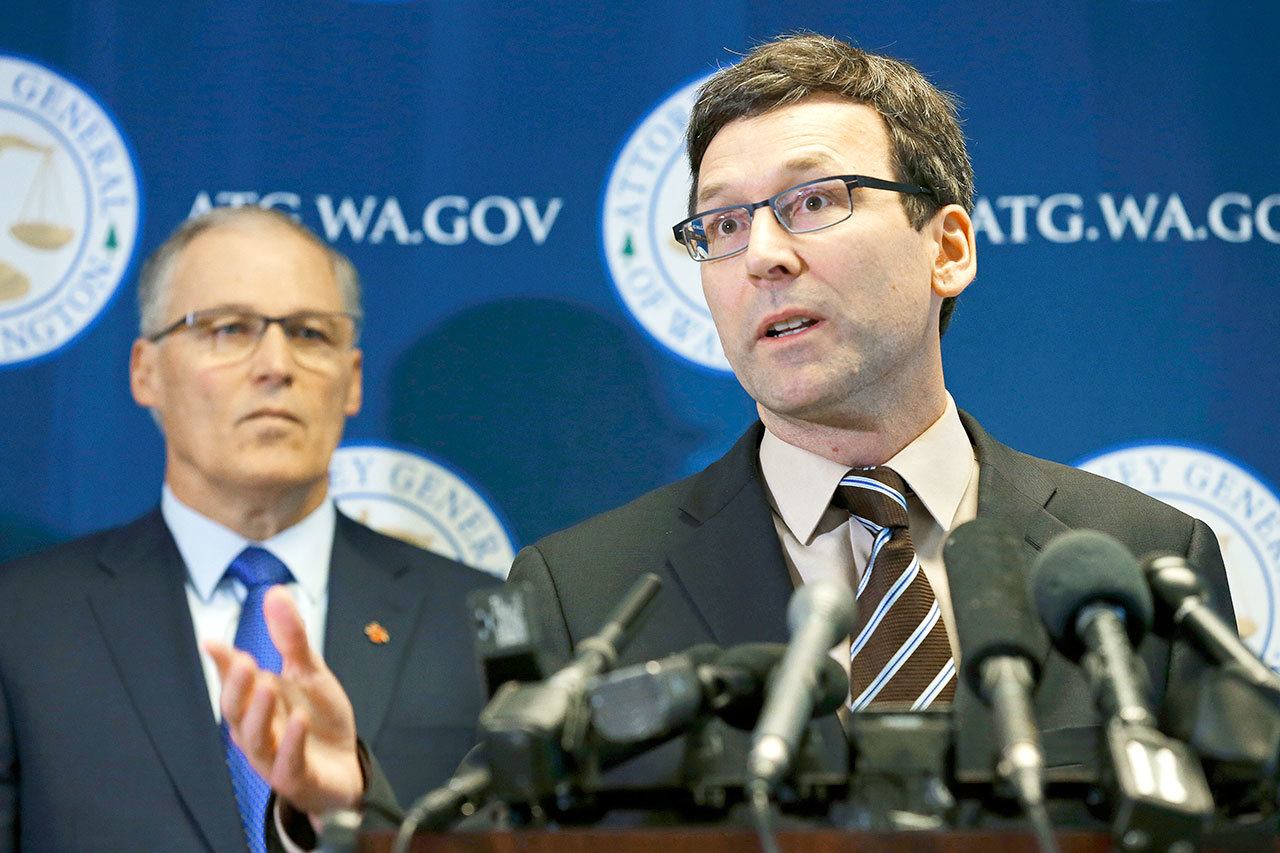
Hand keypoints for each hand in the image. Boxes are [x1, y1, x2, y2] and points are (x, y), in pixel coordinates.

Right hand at [205, 586, 363, 821]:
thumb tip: (274, 591)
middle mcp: (255, 730)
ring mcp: (272, 757)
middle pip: (235, 710)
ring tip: (267, 685)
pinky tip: (300, 721)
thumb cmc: (316, 718)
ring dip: (259, 713)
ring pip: (255, 738)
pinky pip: (288, 763)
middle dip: (236, 686)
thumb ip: (291, 637)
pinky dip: (291, 743)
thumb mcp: (309, 672)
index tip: (211, 642)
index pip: (232, 681)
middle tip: (243, 661)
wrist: (343, 765)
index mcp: (255, 703)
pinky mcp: (295, 777)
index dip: (222, 664)